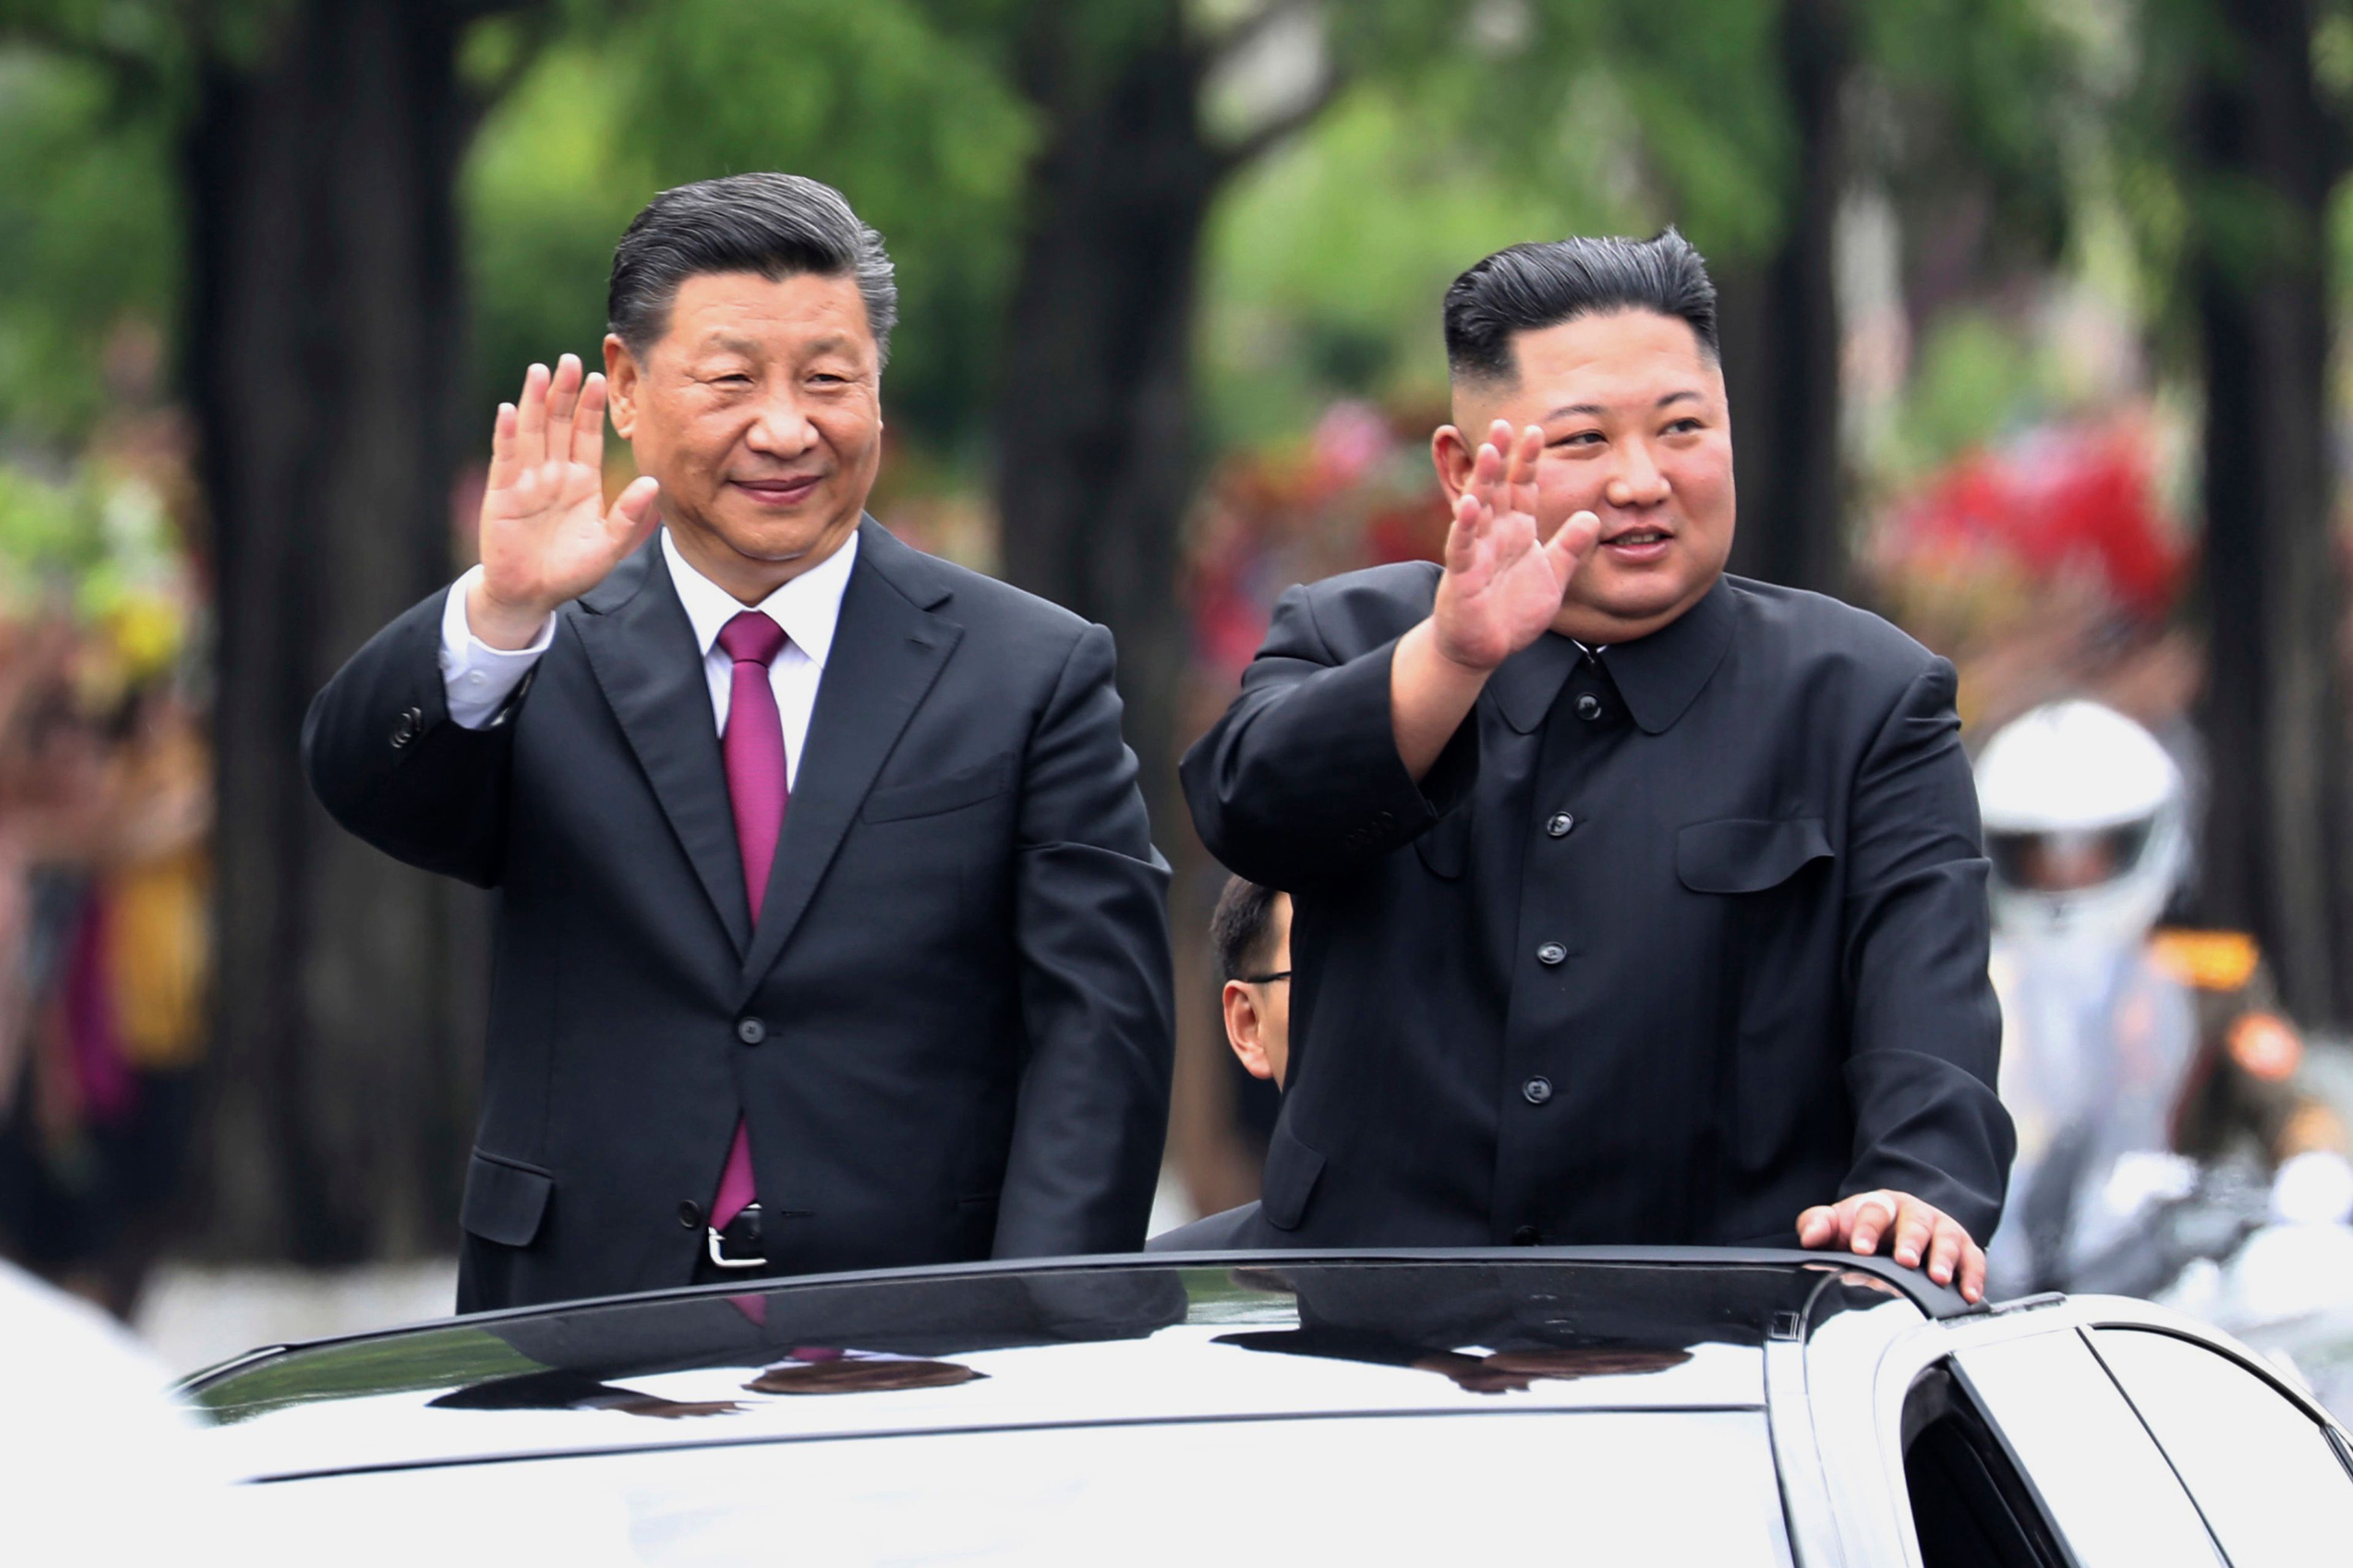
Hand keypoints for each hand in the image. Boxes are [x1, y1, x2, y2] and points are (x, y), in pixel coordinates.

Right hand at [468, 353, 661, 648]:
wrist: (532, 595)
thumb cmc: (571, 570)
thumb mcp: (609, 545)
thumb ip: (629, 515)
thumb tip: (654, 483)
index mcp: (581, 481)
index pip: (587, 435)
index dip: (592, 407)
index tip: (600, 377)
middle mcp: (553, 473)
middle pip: (559, 424)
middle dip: (565, 392)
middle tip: (572, 360)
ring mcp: (526, 480)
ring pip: (532, 432)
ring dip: (535, 402)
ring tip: (541, 371)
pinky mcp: (503, 494)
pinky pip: (506, 459)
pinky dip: (506, 435)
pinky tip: (509, 410)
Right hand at [1430, 420, 1598, 672]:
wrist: (1484, 649)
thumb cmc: (1513, 612)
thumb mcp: (1553, 577)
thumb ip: (1571, 547)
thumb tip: (1593, 517)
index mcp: (1516, 531)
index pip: (1522, 488)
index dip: (1528, 461)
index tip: (1536, 430)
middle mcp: (1494, 534)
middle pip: (1497, 488)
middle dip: (1501, 457)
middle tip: (1504, 422)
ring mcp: (1476, 551)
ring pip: (1478, 509)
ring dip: (1484, 481)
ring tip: (1491, 452)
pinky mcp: (1462, 575)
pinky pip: (1463, 546)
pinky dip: (1465, 526)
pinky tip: (1470, 504)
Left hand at [1797, 1190, 1986, 1304]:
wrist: (1898, 1229)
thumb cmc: (1866, 1230)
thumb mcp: (1839, 1225)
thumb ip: (1819, 1226)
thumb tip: (1809, 1238)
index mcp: (1882, 1205)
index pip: (1874, 1211)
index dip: (1866, 1229)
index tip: (1860, 1249)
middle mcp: (1916, 1214)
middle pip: (1916, 1222)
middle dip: (1911, 1241)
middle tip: (1905, 1261)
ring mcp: (1943, 1230)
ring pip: (1948, 1239)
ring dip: (1944, 1258)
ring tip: (1938, 1278)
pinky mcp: (1965, 1249)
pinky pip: (1974, 1260)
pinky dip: (1973, 1277)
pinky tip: (1969, 1294)